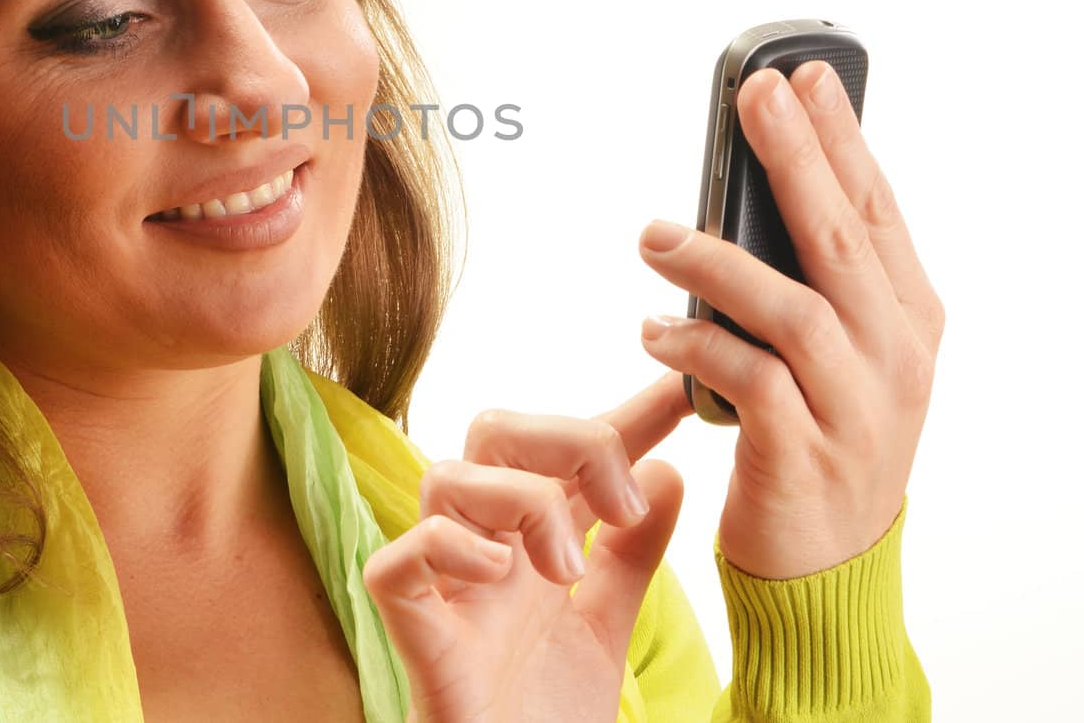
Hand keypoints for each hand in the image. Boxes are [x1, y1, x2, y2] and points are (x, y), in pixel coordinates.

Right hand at [362, 372, 693, 722]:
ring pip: (446, 478)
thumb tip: (668, 474)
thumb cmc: (543, 716)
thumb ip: (632, 560)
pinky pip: (397, 562)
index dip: (628, 415)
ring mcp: (446, 588)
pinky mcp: (416, 635)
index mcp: (530, 541)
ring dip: (521, 501)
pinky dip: (447, 548)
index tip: (686, 392)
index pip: (571, 454)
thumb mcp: (606, 627)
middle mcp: (484, 548)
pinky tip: (500, 573)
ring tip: (567, 567)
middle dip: (565, 439)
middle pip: (493, 430)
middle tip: (620, 506)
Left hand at [636, 60, 943, 578]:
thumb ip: (812, 282)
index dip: (840, 140)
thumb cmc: (819, 438)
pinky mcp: (804, 454)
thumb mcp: (837, 356)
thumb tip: (750, 192)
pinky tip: (654, 328)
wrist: (827, 569)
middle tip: (753, 96)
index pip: (877, 211)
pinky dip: (696, 345)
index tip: (803, 76)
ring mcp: (857, 408)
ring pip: (794, 308)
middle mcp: (896, 357)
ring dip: (717, 261)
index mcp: (909, 320)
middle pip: (843, 239)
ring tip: (653, 236)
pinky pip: (747, 380)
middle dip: (797, 159)